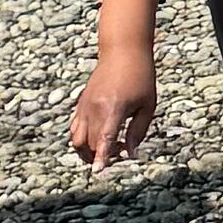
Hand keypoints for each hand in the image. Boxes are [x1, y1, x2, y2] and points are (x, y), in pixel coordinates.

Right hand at [70, 34, 158, 170]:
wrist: (122, 51)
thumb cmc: (140, 77)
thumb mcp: (147, 105)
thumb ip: (138, 131)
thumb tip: (131, 154)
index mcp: (114, 108)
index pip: (104, 138)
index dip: (102, 157)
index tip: (98, 171)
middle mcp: (94, 108)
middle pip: (91, 144)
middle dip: (103, 155)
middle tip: (122, 149)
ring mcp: (84, 106)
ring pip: (77, 139)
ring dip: (89, 151)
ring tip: (108, 145)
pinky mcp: (81, 104)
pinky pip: (75, 128)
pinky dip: (82, 139)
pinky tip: (98, 135)